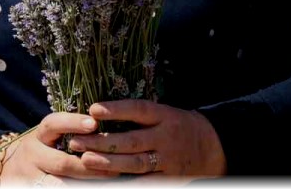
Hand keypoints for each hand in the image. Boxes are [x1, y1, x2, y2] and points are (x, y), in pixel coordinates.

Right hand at [0, 112, 111, 184]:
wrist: (11, 168)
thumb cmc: (44, 147)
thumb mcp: (51, 135)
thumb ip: (71, 130)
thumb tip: (104, 123)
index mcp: (39, 135)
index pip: (53, 124)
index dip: (73, 123)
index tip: (94, 123)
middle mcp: (33, 155)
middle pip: (62, 163)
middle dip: (89, 166)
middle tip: (114, 168)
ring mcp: (31, 176)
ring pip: (59, 184)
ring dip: (85, 183)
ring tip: (109, 179)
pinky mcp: (32, 187)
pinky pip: (57, 188)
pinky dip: (77, 188)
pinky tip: (96, 186)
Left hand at [68, 99, 226, 178]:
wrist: (214, 147)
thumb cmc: (181, 126)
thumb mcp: (167, 113)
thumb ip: (141, 115)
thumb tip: (102, 112)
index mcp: (166, 116)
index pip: (139, 110)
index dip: (117, 109)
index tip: (93, 109)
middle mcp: (167, 137)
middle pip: (132, 140)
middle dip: (102, 141)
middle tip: (76, 140)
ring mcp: (169, 159)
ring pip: (135, 163)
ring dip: (108, 163)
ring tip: (85, 159)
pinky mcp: (170, 178)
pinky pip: (146, 182)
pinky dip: (127, 182)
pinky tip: (108, 181)